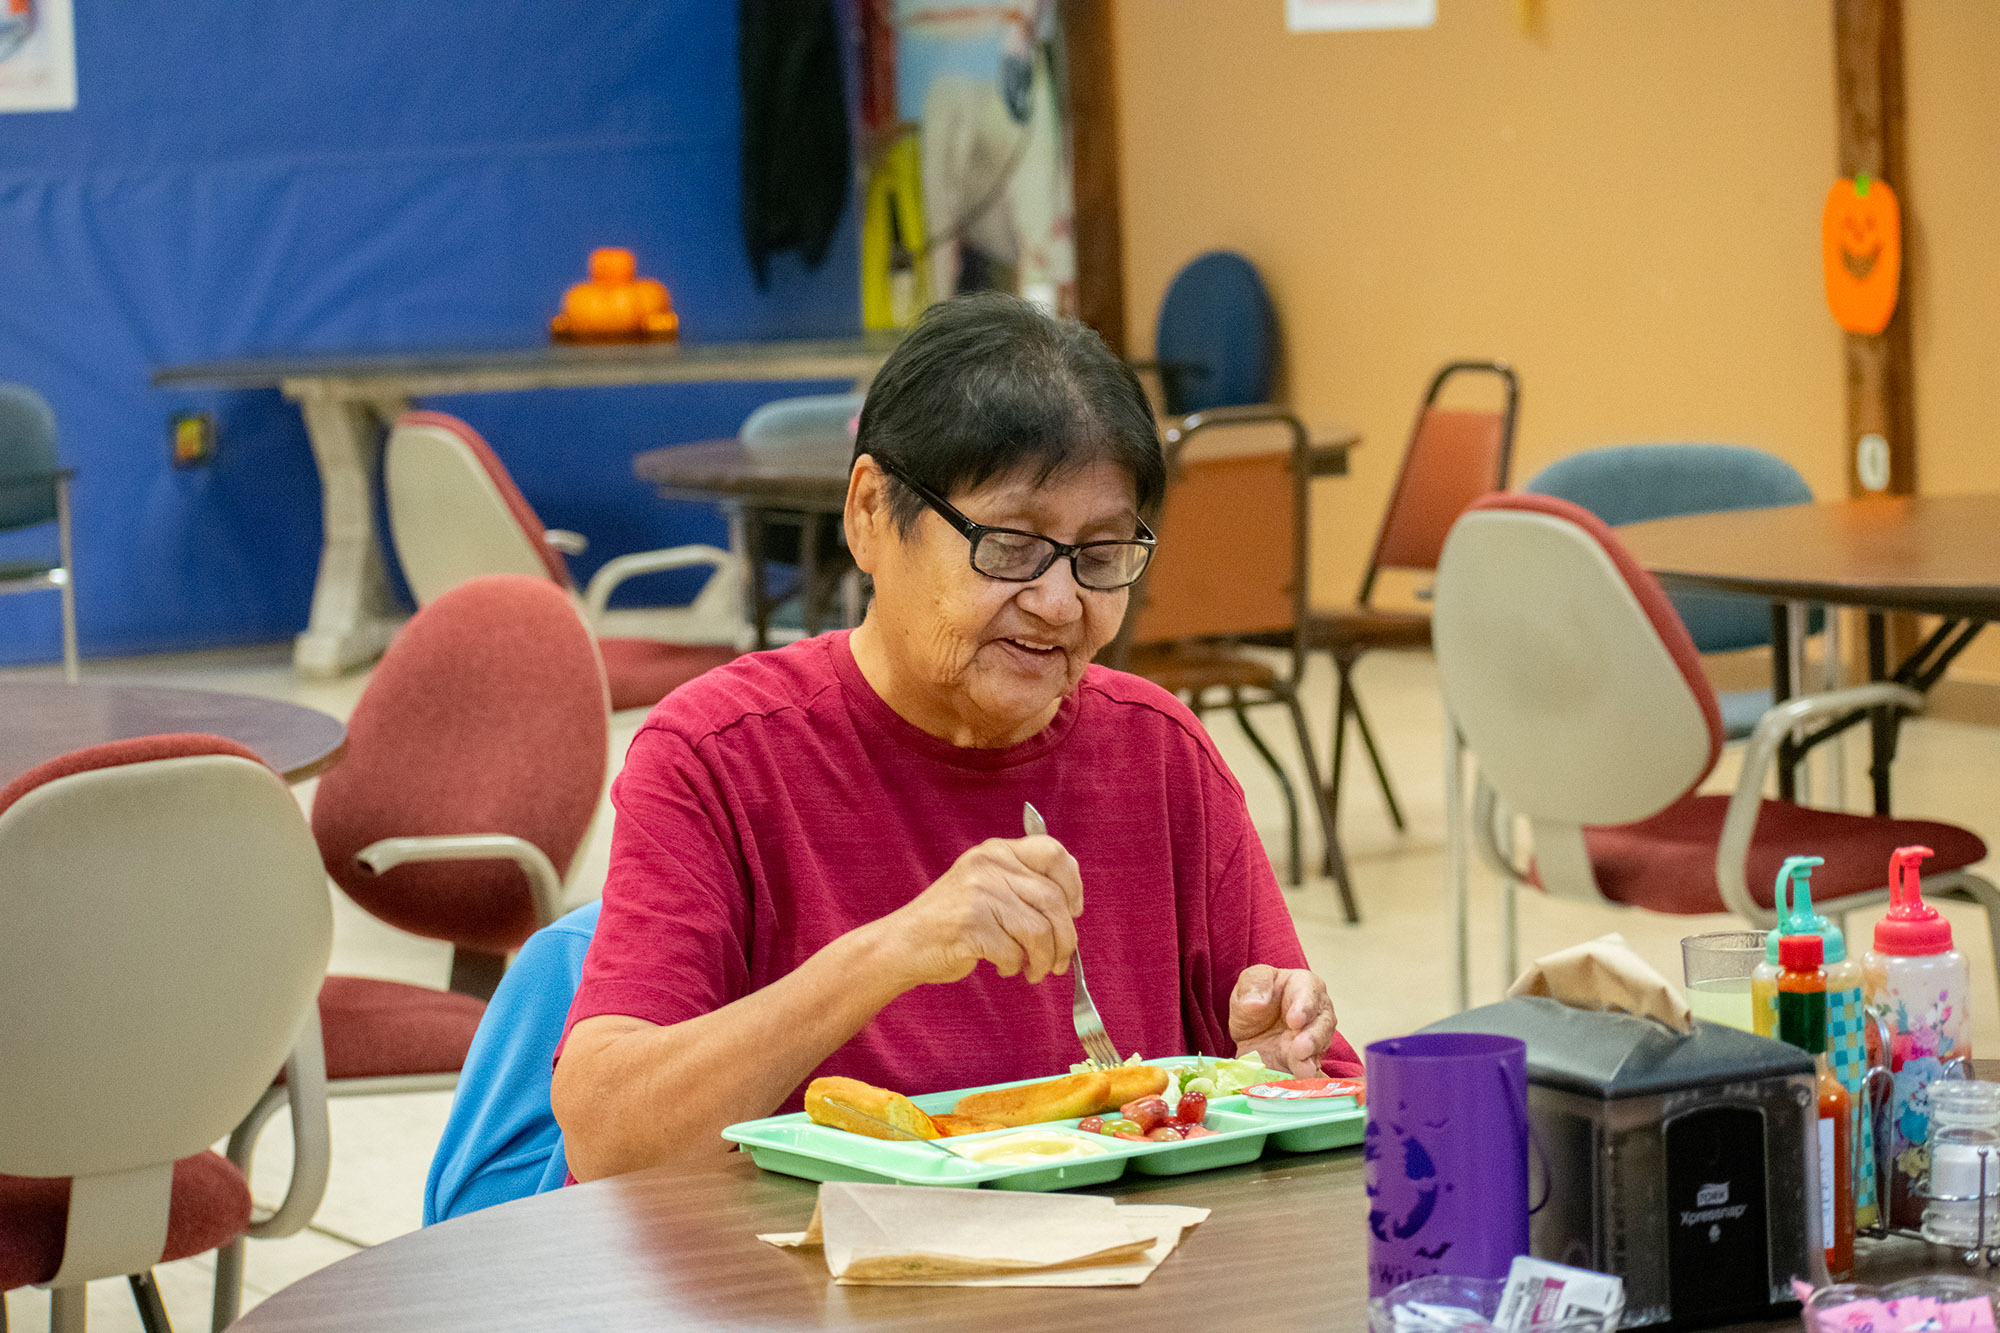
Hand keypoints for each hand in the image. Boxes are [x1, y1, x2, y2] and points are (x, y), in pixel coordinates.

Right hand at [877, 835, 1083, 988]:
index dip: (1073, 884)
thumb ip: (1022, 883)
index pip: (1053, 852)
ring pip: (1040, 931)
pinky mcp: (971, 925)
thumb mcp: (986, 884)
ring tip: (1034, 970)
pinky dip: (1015, 967)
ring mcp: (979, 894)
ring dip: (1044, 960)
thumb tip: (1072, 906)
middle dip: (1065, 939)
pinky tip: (1003, 967)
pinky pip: (1015, 953)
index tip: (1074, 910)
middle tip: (1060, 961)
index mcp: (997, 851)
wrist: (904, 944)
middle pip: (1053, 900)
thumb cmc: (953, 920)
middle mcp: (990, 866)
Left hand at [1229, 965, 1337, 1075]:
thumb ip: (1254, 984)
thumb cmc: (1257, 999)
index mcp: (1304, 986)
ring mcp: (1316, 1040)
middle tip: (1300, 1049)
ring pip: (1319, 1049)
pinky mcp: (1309, 1062)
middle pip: (1321, 1024)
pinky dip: (1307, 1077)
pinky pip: (1313, 1070)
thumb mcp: (1250, 982)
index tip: (1295, 1020)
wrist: (1253, 1031)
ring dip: (1310, 1059)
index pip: (1308, 993)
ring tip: (1302, 1069)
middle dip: (1312, 1038)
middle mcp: (1317, 1013)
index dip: (1303, 1007)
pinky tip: (1302, 1081)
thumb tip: (1257, 1002)